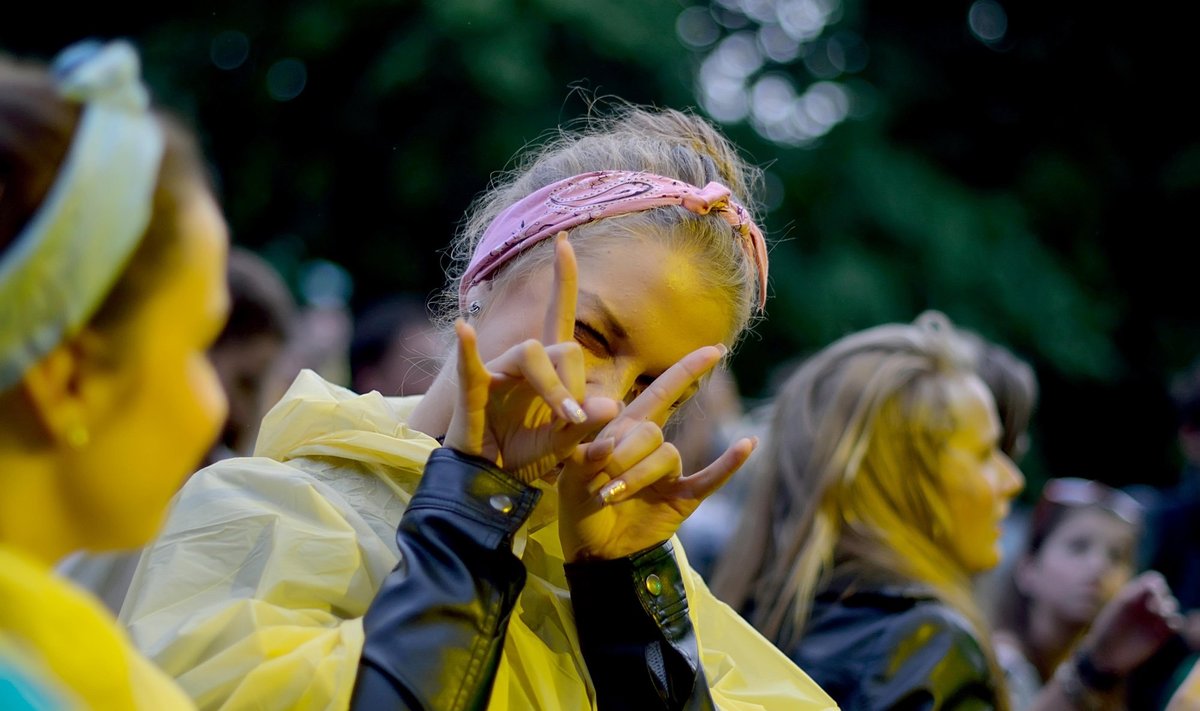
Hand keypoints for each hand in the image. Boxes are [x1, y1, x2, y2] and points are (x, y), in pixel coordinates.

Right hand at [444, 234, 618, 482]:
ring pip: (532, 355)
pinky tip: (463, 329)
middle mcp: (522, 362)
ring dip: (553, 388)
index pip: (559, 315)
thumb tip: (612, 405)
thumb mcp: (567, 444)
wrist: (490, 484)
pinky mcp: (473, 393)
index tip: (564, 242)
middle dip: (574, 385)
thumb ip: (589, 424)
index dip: (563, 280)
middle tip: (575, 421)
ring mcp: (495, 373)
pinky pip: (471, 367)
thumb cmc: (525, 456)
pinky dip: (467, 349)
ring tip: (563, 420)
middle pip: (561, 346)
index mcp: (548, 368)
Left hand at [557, 344, 756, 560]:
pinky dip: (728, 463)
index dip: (688, 370)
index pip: (661, 393)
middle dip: (622, 453)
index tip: (716, 350)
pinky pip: (710, 479)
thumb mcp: (570, 475)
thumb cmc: (578, 507)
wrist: (591, 551)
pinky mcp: (682, 499)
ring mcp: (670, 474)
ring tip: (609, 495)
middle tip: (599, 476)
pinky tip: (747, 445)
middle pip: (652, 430)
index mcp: (627, 431)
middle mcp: (652, 447)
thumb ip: (585, 452)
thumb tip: (608, 435)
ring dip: (636, 475)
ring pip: (666, 457)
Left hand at [1080, 571, 1182, 675]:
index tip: (1152, 592)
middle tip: (1155, 607)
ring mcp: (1154, 619)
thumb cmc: (1107, 629)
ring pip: (1172, 606)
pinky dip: (1177, 622)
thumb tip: (1153, 585)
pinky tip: (1170, 625)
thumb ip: (1135, 594)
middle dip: (1163, 596)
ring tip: (1161, 615)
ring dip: (1170, 608)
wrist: (1107, 654)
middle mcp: (1145, 604)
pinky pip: (1177, 623)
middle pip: (1165, 592)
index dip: (1157, 583)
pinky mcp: (1162, 633)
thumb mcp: (1119, 608)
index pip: (1154, 580)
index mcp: (1133, 594)